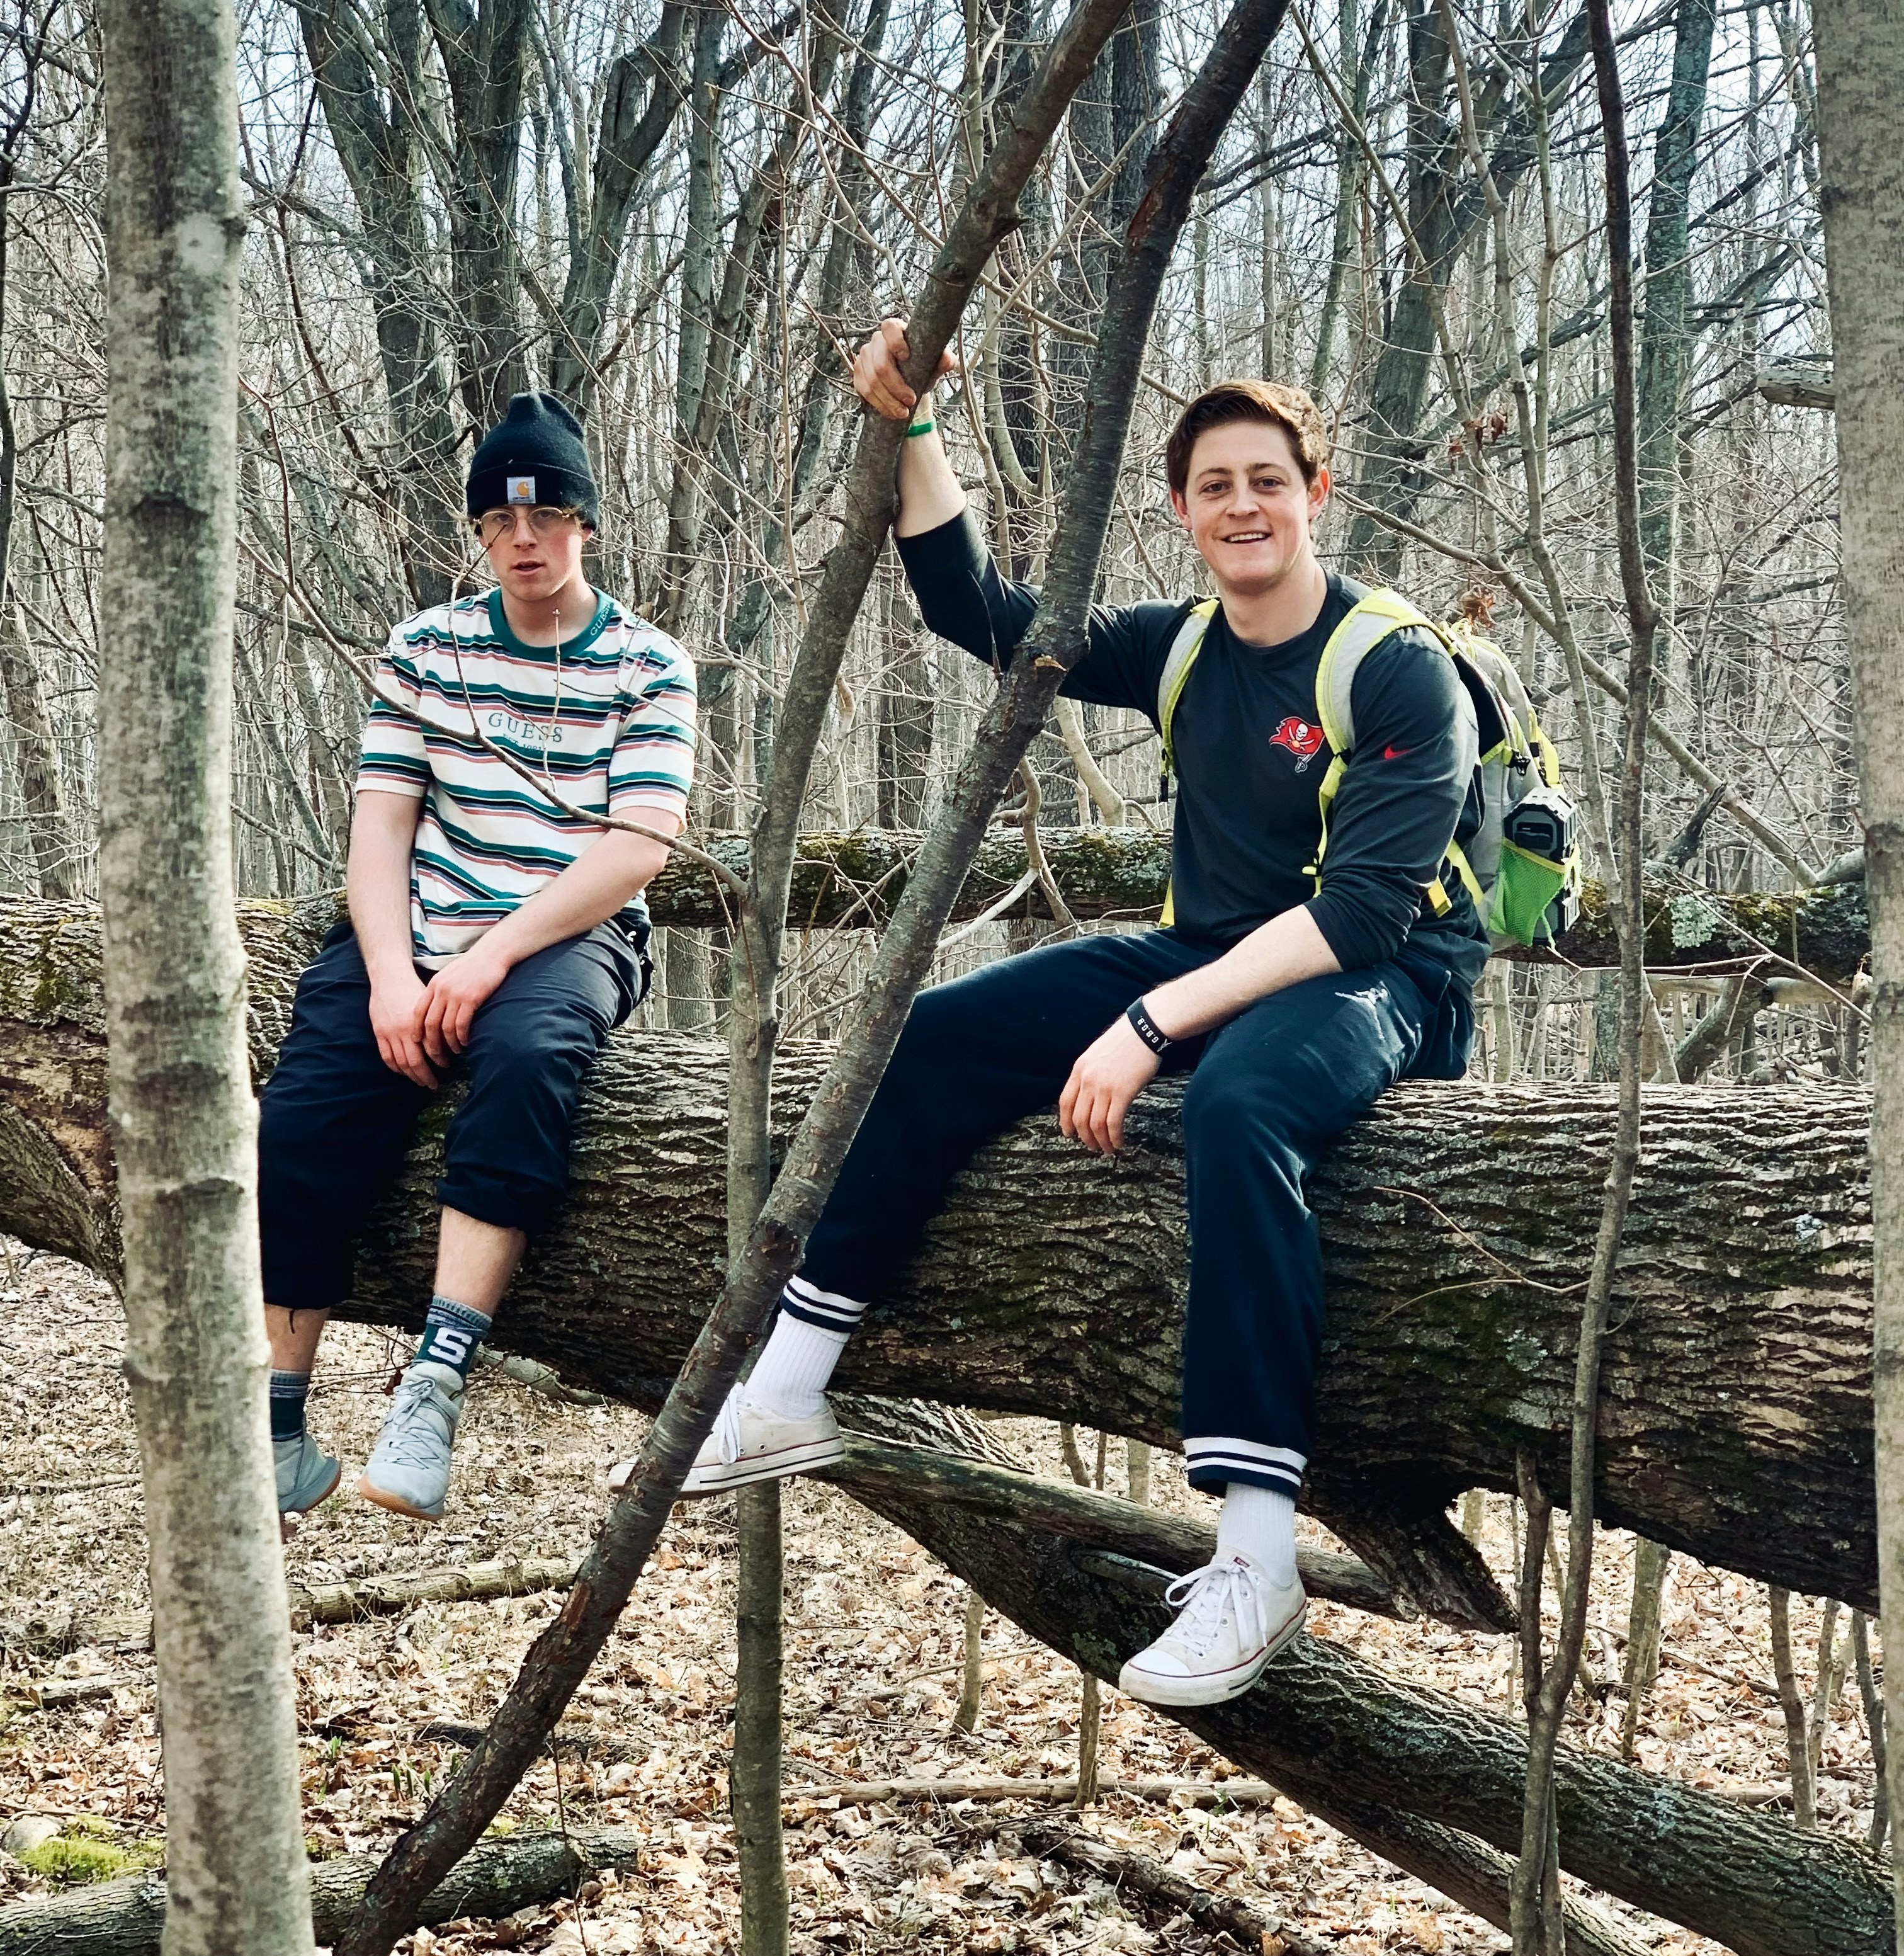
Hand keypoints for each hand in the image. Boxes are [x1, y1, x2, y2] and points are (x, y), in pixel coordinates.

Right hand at [368, 966, 436, 1087]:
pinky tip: (403, 1072)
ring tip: (420, 1081)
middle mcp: (404, 1030)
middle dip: (425, 1076)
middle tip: (434, 1083)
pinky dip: (395, 1068)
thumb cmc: (413, 987)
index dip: (439, 1061)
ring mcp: (389, 1033)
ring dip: (411, 1075)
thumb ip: (436, 1021)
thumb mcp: (429, 1003)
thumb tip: (450, 1037)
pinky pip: (386, 1057)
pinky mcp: (379, 1033)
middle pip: (415, 1062)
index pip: (431, 1050)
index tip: (447, 1066)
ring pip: (400, 1063)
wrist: (389, 976)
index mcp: (420, 1022)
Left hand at [418, 945, 510, 1066]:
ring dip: (450, 1044)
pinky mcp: (470, 999)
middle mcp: (441, 991)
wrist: (492, 953)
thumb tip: (438, 1009)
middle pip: (430, 1024)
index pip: (418, 1012)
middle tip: (437, 1056)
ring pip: (446, 1027)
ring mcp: (455, 995)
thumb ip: (441, 990)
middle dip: (432, 1044)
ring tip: (455, 1052)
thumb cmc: (473, 965)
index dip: (417, 1029)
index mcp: (434, 985)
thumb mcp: (450, 974)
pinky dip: (462, 1037)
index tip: (418, 1042)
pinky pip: (461, 1024)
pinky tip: (466, 1043)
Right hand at [851, 317, 956, 421]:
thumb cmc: (921, 366)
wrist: (909, 381)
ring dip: (888, 400)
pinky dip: (879, 404)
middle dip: (896, 387)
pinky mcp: (858, 373)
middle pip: (880, 364)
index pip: (889, 327)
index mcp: (895, 330)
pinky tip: (891, 411)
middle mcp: (877, 341)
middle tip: (911, 400)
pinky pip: (864, 390)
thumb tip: (947, 360)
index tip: (905, 356)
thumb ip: (943, 360)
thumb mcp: (934, 363)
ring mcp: (865, 357)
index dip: (895, 341)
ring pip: (872, 381)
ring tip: (903, 412)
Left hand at [1059, 1016, 1160, 1155]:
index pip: (1065, 1102)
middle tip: (1092, 1146)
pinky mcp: (1122, 1092)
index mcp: (1079, 1070)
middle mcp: (1088, 1080)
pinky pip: (1113, 1123)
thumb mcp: (1097, 1054)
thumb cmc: (1125, 1041)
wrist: (1144, 1029)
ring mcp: (1104, 1087)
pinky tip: (1120, 1143)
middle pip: (1079, 1118)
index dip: (1066, 1122)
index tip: (1069, 1134)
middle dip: (1084, 1137)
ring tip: (1108, 1149)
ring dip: (1100, 1141)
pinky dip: (1114, 1137)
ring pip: (1095, 1124)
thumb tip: (1090, 1094)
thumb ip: (1090, 1073)